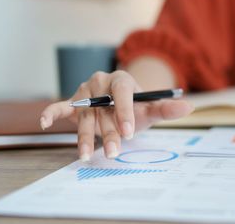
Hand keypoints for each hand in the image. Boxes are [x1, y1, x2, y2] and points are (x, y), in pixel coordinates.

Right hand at [40, 70, 192, 160]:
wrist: (120, 103)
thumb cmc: (136, 106)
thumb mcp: (151, 108)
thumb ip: (167, 108)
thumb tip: (189, 107)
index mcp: (122, 79)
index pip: (124, 93)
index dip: (126, 111)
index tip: (130, 131)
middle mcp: (101, 82)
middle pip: (104, 109)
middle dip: (109, 132)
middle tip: (115, 152)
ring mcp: (85, 92)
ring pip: (86, 115)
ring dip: (86, 136)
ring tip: (87, 156)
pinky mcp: (72, 102)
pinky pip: (59, 107)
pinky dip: (51, 113)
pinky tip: (44, 122)